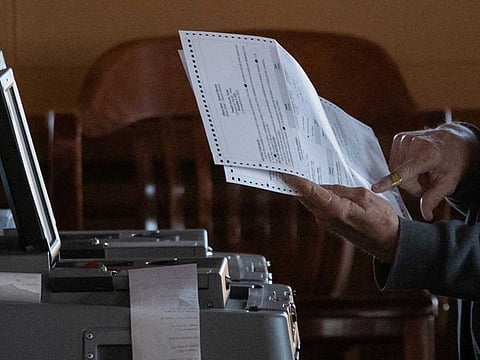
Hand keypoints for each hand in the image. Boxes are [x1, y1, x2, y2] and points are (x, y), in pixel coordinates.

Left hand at [283, 174, 398, 262]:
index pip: (310, 192)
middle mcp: (326, 218)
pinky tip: (314, 187)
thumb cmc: (381, 221)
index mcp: (334, 209)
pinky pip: (318, 207)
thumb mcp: (364, 196)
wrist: (389, 242)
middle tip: (287, 168)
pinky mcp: (330, 224)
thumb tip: (326, 186)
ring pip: (310, 202)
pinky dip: (313, 196)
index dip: (296, 181)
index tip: (284, 172)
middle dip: (296, 184)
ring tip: (297, 173)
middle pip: (305, 197)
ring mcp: (327, 222)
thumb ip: (342, 190)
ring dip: (304, 190)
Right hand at [372, 123, 478, 220]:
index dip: (390, 181)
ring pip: (394, 170)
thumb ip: (433, 198)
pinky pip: (393, 162)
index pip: (405, 172)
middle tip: (426, 181)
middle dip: (412, 184)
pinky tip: (414, 164)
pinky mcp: (398, 138)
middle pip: (401, 178)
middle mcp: (414, 143)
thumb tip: (426, 215)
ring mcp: (404, 139)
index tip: (376, 188)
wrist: (452, 142)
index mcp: (429, 154)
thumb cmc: (451, 162)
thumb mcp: (448, 182)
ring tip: (421, 171)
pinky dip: (403, 167)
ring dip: (407, 176)